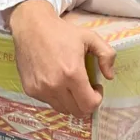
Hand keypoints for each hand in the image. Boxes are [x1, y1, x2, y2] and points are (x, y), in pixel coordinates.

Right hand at [8, 0, 115, 116]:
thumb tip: (109, 76)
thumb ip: (107, 55)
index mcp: (72, 73)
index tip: (96, 87)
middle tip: (85, 87)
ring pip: (63, 109)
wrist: (31, 27)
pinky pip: (49, 102)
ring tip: (70, 84)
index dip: (97, 99)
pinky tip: (56, 80)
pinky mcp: (30, 90)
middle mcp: (55, 85)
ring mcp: (41, 89)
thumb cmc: (61, 32)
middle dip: (86, 102)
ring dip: (71, 101)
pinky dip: (56, 97)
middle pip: (77, 111)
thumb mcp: (90, 37)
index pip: (89, 104)